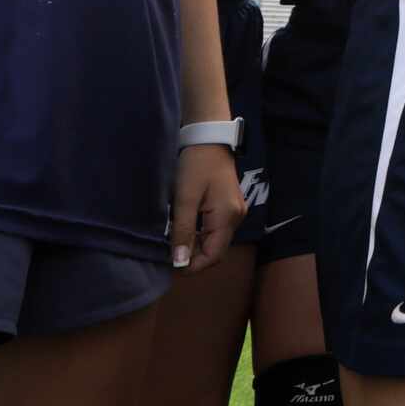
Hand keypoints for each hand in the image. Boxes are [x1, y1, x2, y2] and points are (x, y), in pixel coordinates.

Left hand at [171, 142, 244, 271]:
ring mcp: (235, 212)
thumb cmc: (195, 165)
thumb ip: (183, 231)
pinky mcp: (230, 207)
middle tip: (168, 255)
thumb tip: (179, 263)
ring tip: (173, 243)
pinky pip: (216, 230)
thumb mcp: (184, 198)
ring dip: (195, 246)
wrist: (208, 139)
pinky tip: (185, 230)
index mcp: (227, 217)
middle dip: (193, 258)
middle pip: (215, 251)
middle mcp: (236, 218)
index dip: (192, 266)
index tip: (169, 267)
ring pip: (215, 242)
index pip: (213, 256)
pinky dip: (200, 235)